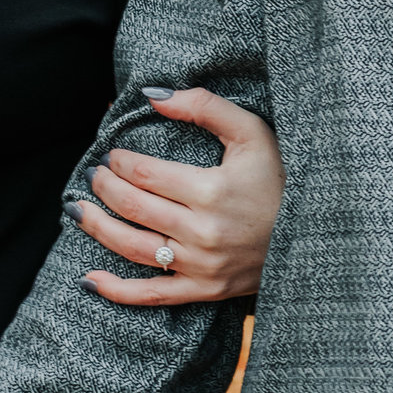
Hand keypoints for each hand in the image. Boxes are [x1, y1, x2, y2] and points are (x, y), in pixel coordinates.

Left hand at [78, 87, 281, 303]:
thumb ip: (202, 106)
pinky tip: (88, 279)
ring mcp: (202, 265)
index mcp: (212, 190)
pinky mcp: (204, 290)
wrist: (315, 232)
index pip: (144, 173)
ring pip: (132, 247)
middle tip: (94, 174)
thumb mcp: (251, 132)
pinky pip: (152, 296)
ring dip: (96, 227)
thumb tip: (151, 96)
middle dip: (104, 187)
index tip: (112, 155)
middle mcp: (203, 231)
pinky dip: (116, 291)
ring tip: (76, 210)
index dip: (119, 161)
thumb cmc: (281, 177)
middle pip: (132, 207)